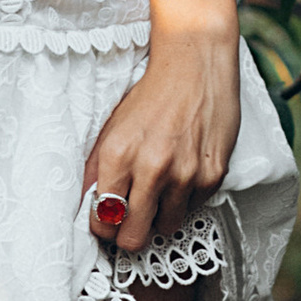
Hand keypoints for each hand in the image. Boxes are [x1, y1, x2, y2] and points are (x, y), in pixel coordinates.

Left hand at [82, 28, 238, 256]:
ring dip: (160, 216)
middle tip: (131, 220)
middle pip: (132, 238)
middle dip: (128, 234)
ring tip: (159, 190)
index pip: (102, 220)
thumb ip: (97, 167)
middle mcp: (150, 168)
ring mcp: (184, 174)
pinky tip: (183, 172)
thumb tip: (88, 204)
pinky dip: (185, 200)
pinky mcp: (212, 176)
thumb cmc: (152, 93)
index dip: (103, 226)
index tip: (107, 222)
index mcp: (118, 154)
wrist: (196, 62)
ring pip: (165, 229)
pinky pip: (193, 210)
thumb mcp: (113, 125)